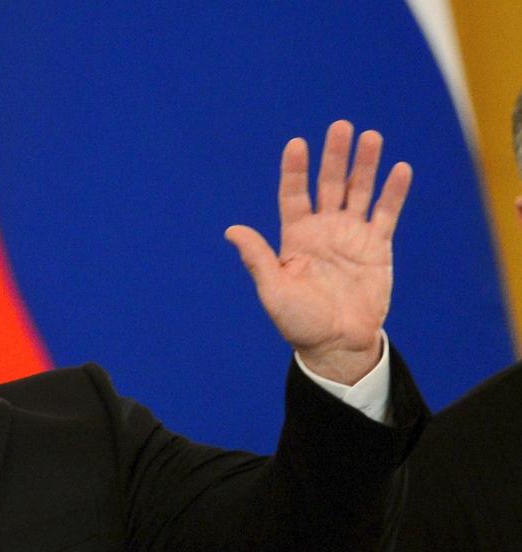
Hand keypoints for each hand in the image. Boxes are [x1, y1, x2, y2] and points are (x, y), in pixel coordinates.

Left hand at [225, 120, 410, 384]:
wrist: (337, 343)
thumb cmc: (299, 321)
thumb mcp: (273, 290)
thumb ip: (257, 258)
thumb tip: (231, 230)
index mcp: (295, 237)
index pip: (294, 194)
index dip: (295, 170)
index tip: (297, 144)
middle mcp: (323, 229)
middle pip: (329, 184)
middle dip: (334, 156)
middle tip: (341, 126)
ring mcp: (351, 235)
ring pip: (359, 191)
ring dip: (365, 165)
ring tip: (371, 136)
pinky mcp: (377, 247)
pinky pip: (387, 213)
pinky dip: (394, 192)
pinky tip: (400, 169)